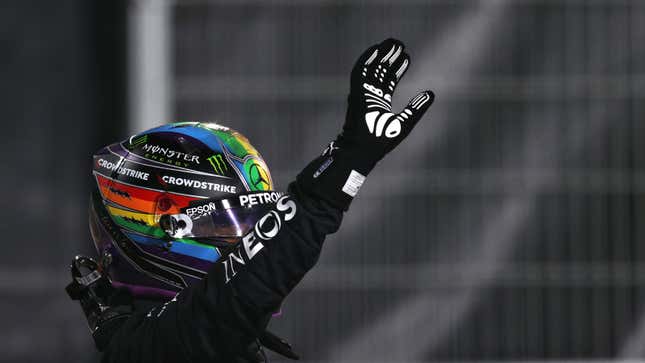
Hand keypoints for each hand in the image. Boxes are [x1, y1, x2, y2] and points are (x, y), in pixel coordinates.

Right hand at [341, 38, 433, 157]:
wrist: (363, 151)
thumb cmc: (380, 142)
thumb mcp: (405, 122)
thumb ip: (416, 108)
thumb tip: (432, 93)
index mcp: (379, 103)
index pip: (388, 81)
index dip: (397, 69)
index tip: (407, 57)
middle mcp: (370, 96)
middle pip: (380, 71)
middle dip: (390, 57)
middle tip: (400, 44)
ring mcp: (362, 94)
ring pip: (371, 68)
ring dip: (380, 54)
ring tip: (392, 43)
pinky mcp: (357, 93)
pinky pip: (360, 72)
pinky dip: (367, 59)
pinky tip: (377, 49)